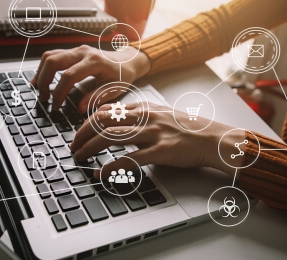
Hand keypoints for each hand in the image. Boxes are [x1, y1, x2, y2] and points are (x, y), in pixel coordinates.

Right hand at [30, 45, 150, 112]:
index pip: (69, 76)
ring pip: (50, 56)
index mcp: (94, 62)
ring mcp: (77, 50)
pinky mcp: (73, 51)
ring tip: (39, 89)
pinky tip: (41, 79)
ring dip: (41, 72)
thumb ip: (96, 98)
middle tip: (44, 98)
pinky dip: (44, 67)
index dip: (59, 92)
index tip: (55, 106)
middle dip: (45, 80)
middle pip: (54, 61)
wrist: (128, 61)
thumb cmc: (122, 76)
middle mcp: (83, 52)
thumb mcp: (114, 89)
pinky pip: (53, 55)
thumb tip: (79, 107)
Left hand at [71, 103, 243, 178]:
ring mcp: (152, 133)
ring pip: (111, 137)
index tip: (79, 133)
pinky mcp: (161, 151)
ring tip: (79, 158)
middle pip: (103, 121)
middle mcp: (145, 117)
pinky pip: (129, 159)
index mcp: (143, 107)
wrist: (212, 138)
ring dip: (89, 148)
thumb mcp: (160, 114)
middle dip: (82, 134)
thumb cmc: (186, 128)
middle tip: (73, 147)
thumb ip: (138, 116)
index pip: (106, 110)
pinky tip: (100, 174)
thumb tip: (115, 121)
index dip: (87, 122)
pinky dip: (110, 167)